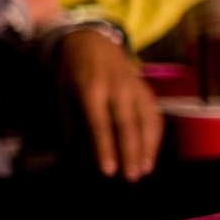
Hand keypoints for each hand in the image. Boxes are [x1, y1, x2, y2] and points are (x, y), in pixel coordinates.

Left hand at [58, 27, 162, 180]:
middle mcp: (116, 88)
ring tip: (144, 171)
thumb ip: (68, 124)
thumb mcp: (63, 93)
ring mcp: (135, 88)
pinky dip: (156, 137)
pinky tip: (151, 155)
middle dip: (129, 152)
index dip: (104, 148)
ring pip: (146, 121)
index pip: (99, 123)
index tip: (107, 171)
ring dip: (147, 148)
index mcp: (90, 89)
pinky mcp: (146, 90)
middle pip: (126, 124)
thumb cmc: (73, 73)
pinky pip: (155, 115)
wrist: (93, 42)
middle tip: (130, 177)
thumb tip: (67, 156)